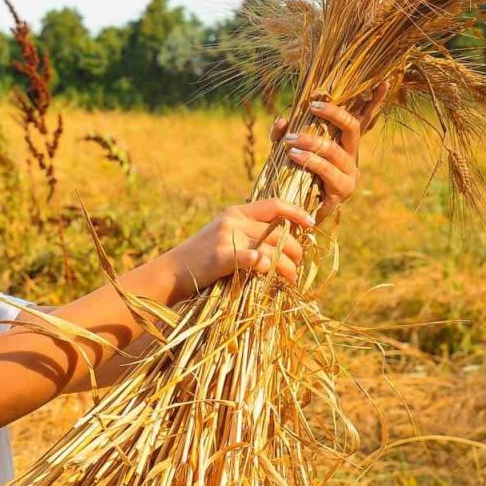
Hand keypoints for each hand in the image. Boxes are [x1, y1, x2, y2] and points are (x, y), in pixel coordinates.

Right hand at [164, 198, 314, 294]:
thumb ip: (248, 233)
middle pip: (279, 232)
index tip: (312, 224)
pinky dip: (264, 264)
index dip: (296, 212)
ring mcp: (227, 236)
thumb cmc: (202, 259)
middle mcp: (234, 220)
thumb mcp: (224, 236)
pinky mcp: (221, 255)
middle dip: (296, 251)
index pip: (274, 205)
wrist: (172, 271)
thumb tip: (279, 241)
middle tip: (299, 266)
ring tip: (291, 279)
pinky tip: (270, 272)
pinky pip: (251, 257)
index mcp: (236, 212)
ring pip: (272, 249)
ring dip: (287, 267)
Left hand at [269, 82, 388, 218]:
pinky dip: (310, 162)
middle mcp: (351, 156)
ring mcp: (349, 175)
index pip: (363, 119)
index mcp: (344, 144)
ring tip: (291, 142)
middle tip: (310, 106)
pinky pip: (327, 173)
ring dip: (312, 143)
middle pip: (351, 128)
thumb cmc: (292, 177)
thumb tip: (282, 121)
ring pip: (335, 151)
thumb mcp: (285, 151)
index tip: (385, 81)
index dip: (376, 101)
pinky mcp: (341, 192)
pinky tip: (295, 157)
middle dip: (332, 114)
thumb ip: (282, 135)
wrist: (291, 214)